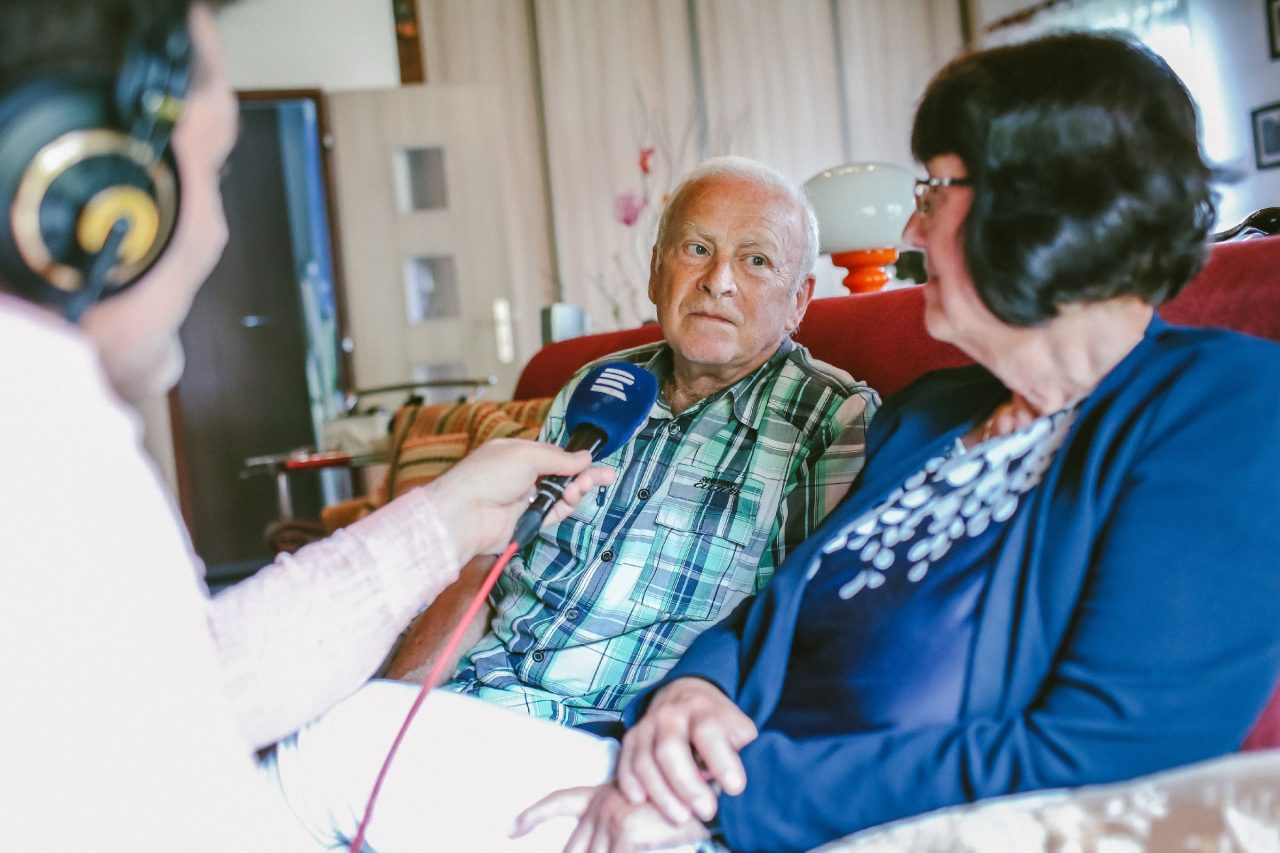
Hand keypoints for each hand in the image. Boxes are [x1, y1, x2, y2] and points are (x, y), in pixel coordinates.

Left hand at [421, 438, 614, 557]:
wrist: (466, 514)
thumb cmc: (489, 475)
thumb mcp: (527, 455)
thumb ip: (559, 458)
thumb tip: (585, 457)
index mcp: (516, 453)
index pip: (551, 454)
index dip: (572, 458)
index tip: (592, 460)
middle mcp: (521, 476)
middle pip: (559, 475)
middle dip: (583, 475)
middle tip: (607, 476)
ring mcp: (524, 500)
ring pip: (559, 495)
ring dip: (576, 490)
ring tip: (584, 486)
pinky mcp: (527, 522)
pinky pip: (553, 513)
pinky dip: (565, 505)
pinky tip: (574, 497)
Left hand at [512, 783, 709, 852]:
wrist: (708, 789)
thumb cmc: (682, 804)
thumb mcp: (643, 813)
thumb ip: (616, 832)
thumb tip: (599, 846)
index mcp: (603, 797)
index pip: (560, 802)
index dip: (534, 815)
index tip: (511, 828)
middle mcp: (602, 805)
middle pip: (573, 849)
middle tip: (545, 848)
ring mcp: (611, 816)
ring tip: (620, 846)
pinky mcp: (625, 829)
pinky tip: (627, 850)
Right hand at [616, 677, 756, 823]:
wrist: (685, 695)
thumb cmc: (716, 720)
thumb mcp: (737, 726)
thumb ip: (742, 749)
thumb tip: (743, 779)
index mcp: (702, 709)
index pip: (709, 731)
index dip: (722, 761)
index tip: (735, 788)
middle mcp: (670, 714)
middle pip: (670, 750)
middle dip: (688, 785)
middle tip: (707, 811)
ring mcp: (646, 726)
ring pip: (645, 761)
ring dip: (661, 793)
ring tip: (682, 817)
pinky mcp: (631, 739)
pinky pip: (625, 764)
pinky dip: (630, 785)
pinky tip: (642, 802)